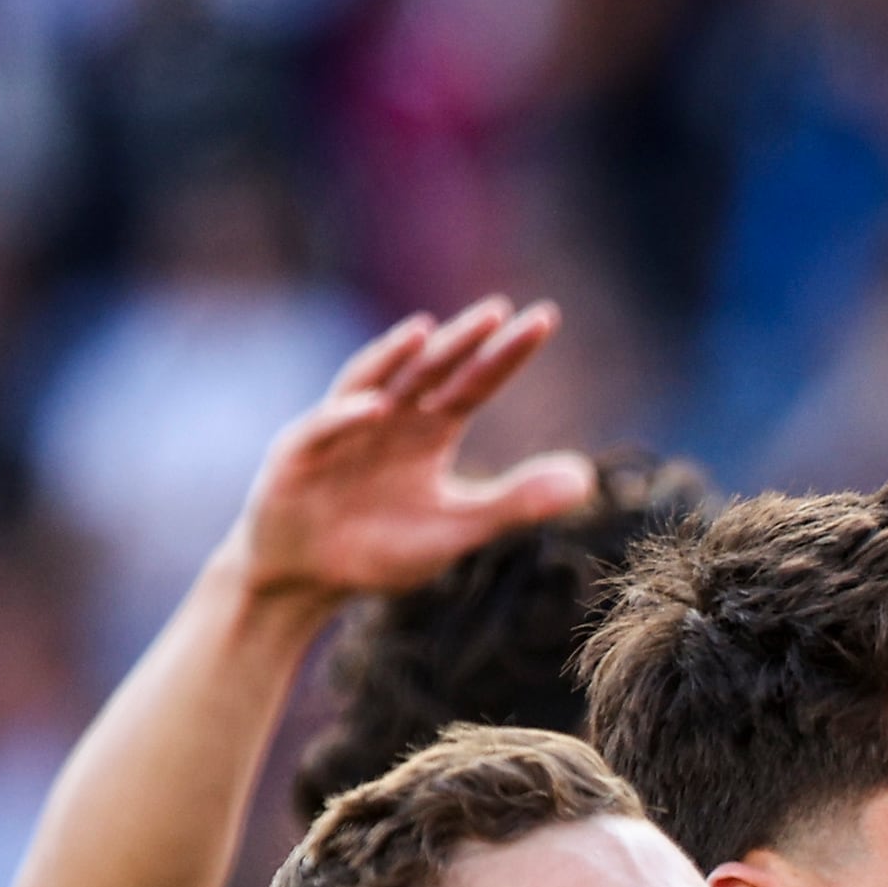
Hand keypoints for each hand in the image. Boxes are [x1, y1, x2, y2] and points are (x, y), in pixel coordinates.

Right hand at [223, 298, 597, 611]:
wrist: (311, 576)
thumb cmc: (383, 546)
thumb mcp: (460, 529)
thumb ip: (516, 502)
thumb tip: (587, 477)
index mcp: (429, 431)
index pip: (475, 383)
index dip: (506, 355)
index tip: (545, 319)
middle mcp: (388, 418)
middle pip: (431, 371)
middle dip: (463, 342)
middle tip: (500, 310)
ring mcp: (341, 429)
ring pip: (373, 384)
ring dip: (398, 358)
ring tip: (429, 331)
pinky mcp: (300, 453)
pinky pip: (327, 428)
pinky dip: (349, 417)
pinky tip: (377, 408)